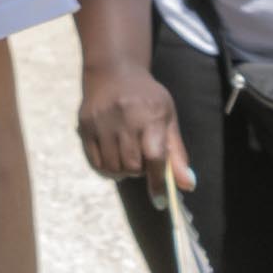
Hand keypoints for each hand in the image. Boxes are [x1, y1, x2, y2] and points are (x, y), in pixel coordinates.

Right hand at [76, 52, 183, 186]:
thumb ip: (177, 153)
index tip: (161, 201)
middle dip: (140, 171)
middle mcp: (125, 118)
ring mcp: (102, 122)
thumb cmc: (147, 98)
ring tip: (127, 156)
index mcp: (151, 115)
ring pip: (113, 167)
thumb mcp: (168, 118)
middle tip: (142, 160)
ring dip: (123, 171)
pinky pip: (96, 162)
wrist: (114, 71)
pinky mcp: (85, 126)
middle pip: (132, 166)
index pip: (155, 156)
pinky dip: (107, 168)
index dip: (158, 182)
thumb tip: (187, 185)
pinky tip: (113, 157)